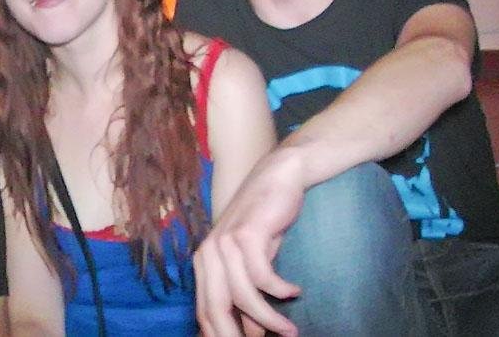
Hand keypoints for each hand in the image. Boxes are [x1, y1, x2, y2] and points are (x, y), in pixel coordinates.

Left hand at [195, 150, 305, 335]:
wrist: (278, 178)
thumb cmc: (265, 223)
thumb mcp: (252, 263)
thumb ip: (246, 296)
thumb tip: (253, 335)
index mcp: (203, 264)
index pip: (205, 312)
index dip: (220, 336)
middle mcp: (208, 254)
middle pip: (217, 310)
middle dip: (237, 336)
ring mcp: (225, 244)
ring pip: (243, 297)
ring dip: (270, 319)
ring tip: (290, 331)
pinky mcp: (247, 235)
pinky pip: (262, 276)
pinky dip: (280, 290)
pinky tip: (295, 292)